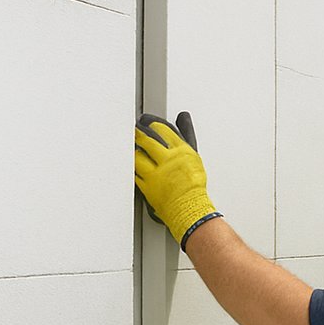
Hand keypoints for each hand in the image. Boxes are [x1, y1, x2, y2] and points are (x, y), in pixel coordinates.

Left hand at [135, 112, 219, 248]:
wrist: (191, 207)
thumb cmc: (195, 186)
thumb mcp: (195, 156)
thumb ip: (186, 136)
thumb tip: (183, 117)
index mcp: (182, 152)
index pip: (164, 131)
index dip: (153, 124)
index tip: (148, 123)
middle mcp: (168, 160)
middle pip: (147, 141)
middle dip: (138, 133)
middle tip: (132, 130)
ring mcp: (156, 174)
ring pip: (138, 157)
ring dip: (132, 151)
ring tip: (129, 146)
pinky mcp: (147, 186)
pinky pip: (135, 174)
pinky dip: (132, 169)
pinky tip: (131, 165)